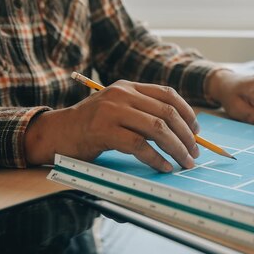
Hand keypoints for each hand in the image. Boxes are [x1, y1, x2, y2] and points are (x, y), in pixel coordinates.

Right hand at [24, 80, 199, 171]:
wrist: (56, 132)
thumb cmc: (90, 126)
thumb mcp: (117, 108)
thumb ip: (142, 112)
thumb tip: (180, 130)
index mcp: (128, 87)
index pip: (168, 94)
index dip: (187, 113)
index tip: (197, 131)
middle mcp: (122, 94)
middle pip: (167, 112)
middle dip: (186, 135)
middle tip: (194, 152)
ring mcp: (112, 111)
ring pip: (157, 128)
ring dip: (177, 148)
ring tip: (185, 162)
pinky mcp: (104, 131)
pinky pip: (139, 146)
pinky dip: (156, 158)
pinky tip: (164, 167)